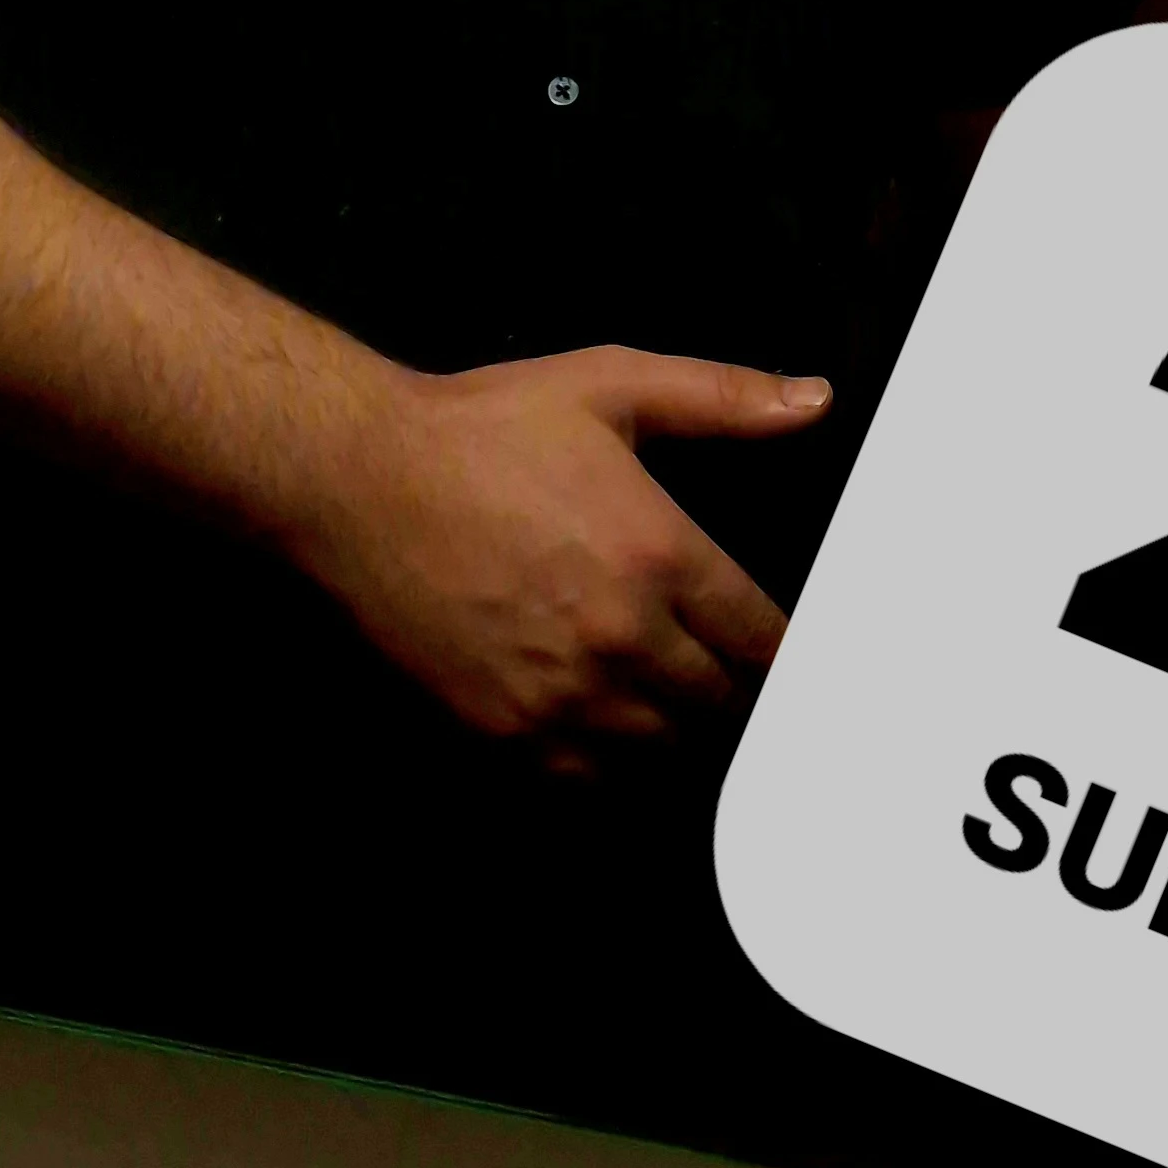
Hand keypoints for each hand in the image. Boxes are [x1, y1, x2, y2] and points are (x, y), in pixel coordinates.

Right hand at [289, 344, 829, 766]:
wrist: (357, 480)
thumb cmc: (478, 429)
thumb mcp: (610, 386)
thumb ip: (721, 398)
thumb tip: (811, 401)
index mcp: (660, 555)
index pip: (764, 639)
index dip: (778, 646)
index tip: (771, 645)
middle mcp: (622, 637)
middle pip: (721, 704)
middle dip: (728, 685)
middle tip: (718, 668)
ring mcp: (561, 693)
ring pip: (661, 751)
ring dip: (672, 728)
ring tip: (663, 698)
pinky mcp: (503, 728)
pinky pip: (587, 781)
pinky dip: (606, 764)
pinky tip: (600, 725)